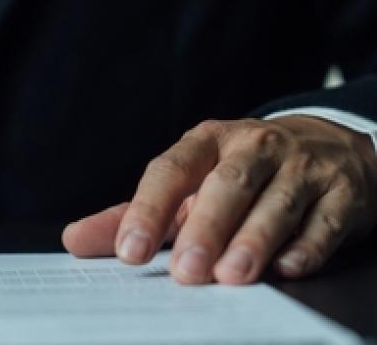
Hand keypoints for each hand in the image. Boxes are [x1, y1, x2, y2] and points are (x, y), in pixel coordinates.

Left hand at [63, 117, 376, 283]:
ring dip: (254, 239)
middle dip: (205, 228)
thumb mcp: (187, 185)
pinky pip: (326, 220)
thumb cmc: (241, 174)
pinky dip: (307, 245)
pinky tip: (288, 267)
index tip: (129, 252)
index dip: (148, 210)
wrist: (328, 148)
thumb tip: (74, 240)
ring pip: (277, 201)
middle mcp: (255, 146)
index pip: (170, 170)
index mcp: (207, 143)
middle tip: (186, 271)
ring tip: (232, 275)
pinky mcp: (343, 192)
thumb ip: (134, 214)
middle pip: (228, 183)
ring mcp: (303, 166)